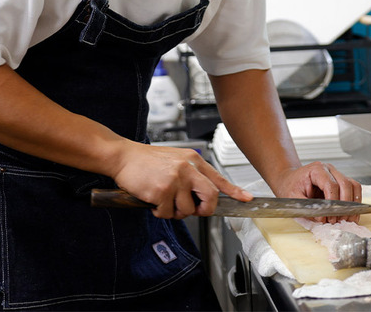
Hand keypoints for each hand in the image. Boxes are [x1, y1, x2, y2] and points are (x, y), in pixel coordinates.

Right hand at [110, 142, 251, 218]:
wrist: (123, 157)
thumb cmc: (147, 161)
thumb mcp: (175, 160)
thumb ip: (190, 174)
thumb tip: (202, 197)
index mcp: (193, 160)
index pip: (218, 178)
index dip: (234, 191)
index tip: (247, 199)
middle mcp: (187, 168)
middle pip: (210, 197)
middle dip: (204, 209)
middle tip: (194, 210)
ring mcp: (175, 179)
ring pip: (187, 209)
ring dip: (175, 211)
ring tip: (163, 198)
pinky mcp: (162, 190)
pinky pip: (167, 213)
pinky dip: (159, 211)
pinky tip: (152, 199)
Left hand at [271, 161, 363, 223]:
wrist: (289, 180)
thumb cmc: (290, 187)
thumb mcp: (293, 198)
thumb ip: (307, 208)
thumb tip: (322, 218)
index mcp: (316, 170)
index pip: (331, 184)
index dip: (333, 202)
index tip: (330, 216)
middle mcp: (329, 169)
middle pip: (345, 184)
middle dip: (345, 205)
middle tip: (339, 220)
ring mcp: (336, 174)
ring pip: (353, 186)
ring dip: (353, 204)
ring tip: (347, 219)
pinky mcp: (340, 182)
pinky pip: (353, 189)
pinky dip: (354, 202)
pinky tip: (350, 214)